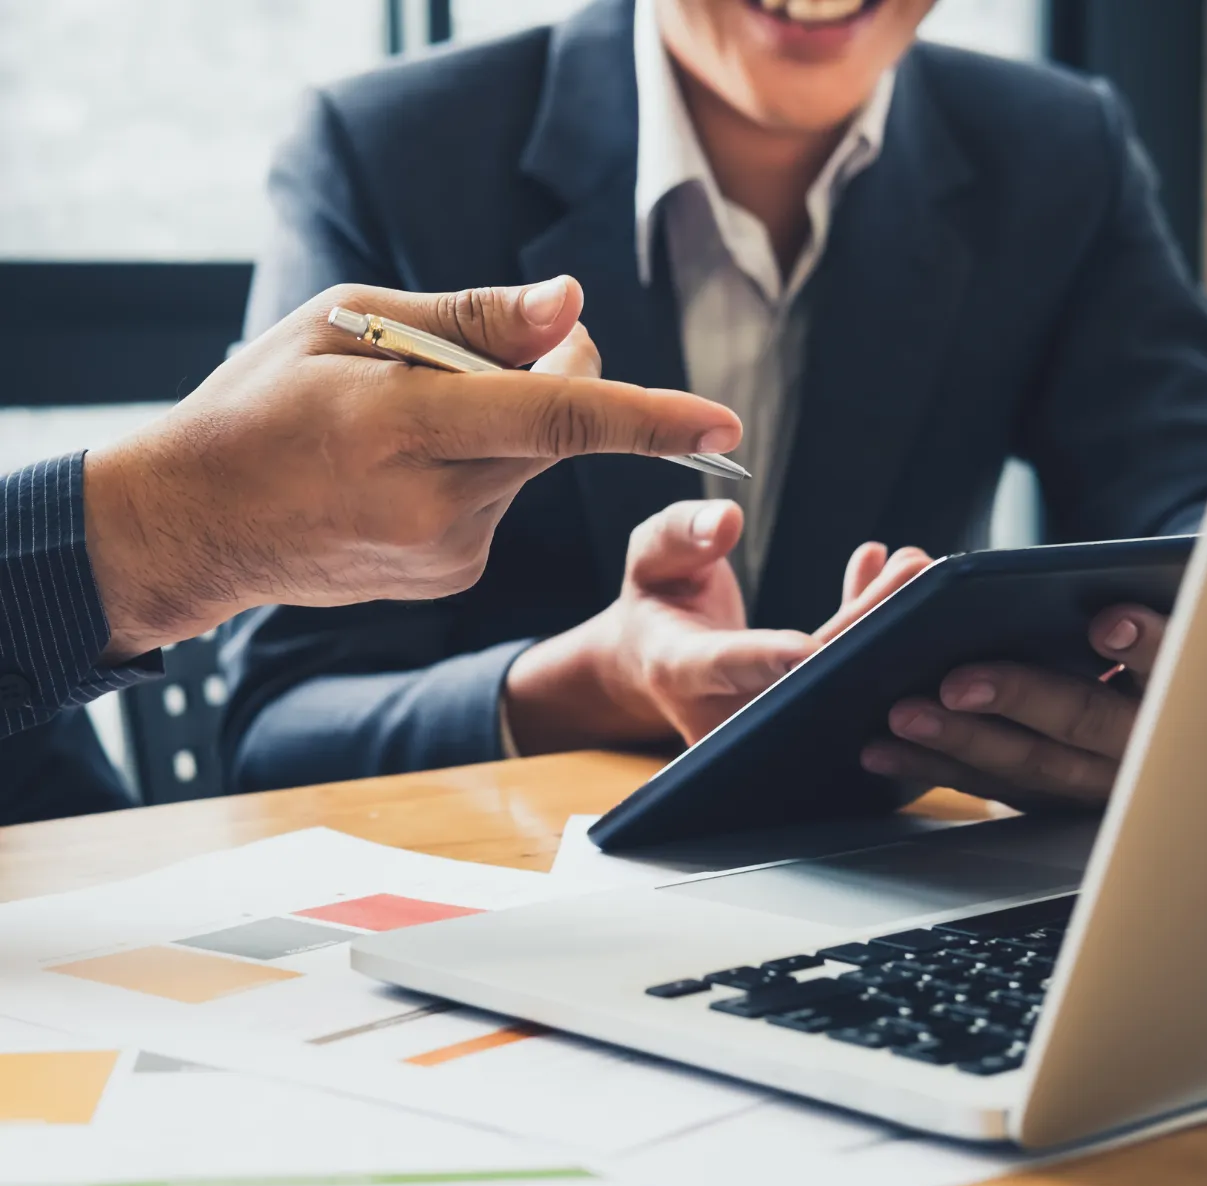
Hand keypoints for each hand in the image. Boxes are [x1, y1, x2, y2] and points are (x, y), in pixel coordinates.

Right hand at [83, 277, 740, 660]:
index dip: (648, 418)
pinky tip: (406, 474)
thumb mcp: (345, 323)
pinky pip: (503, 502)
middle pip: (556, 427)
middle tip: (488, 349)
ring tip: (408, 425)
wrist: (201, 523)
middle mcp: (437, 503)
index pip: (555, 420)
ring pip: (531, 464)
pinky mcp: (455, 577)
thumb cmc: (263, 405)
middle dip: (552, 376)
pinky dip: (480, 471)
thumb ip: (473, 320)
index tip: (724, 425)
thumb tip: (573, 307)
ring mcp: (449, 553)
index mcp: (402, 428)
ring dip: (504, 427)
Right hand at [504, 517, 930, 753]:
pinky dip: (864, 623)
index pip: (727, 665)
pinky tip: (880, 571)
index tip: (811, 648)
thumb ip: (679, 535)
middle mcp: (727, 706)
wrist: (652, 662)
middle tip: (914, 574)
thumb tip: (726, 520)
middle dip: (863, 624)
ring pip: (832, 675)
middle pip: (803, 674)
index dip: (770, 659)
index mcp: (679, 669)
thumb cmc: (652, 604)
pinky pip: (839, 671)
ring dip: (879, 620)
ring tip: (916, 566)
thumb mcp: (649, 559)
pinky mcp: (796, 709)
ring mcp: (766, 717)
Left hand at [861, 605, 1167, 806]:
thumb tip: (1106, 616)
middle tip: (956, 683)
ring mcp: (1088, 782)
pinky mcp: (1043, 798)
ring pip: (1025, 765)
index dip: (1145, 644)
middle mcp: (1137, 747)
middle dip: (1017, 698)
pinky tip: (880, 748)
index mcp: (1180, 692)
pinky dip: (930, 765)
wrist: (1162, 744)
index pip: (1172, 663)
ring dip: (957, 743)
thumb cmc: (1151, 657)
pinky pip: (985, 784)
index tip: (1107, 623)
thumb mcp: (1164, 628)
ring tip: (900, 716)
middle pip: (1082, 721)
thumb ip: (1144, 620)